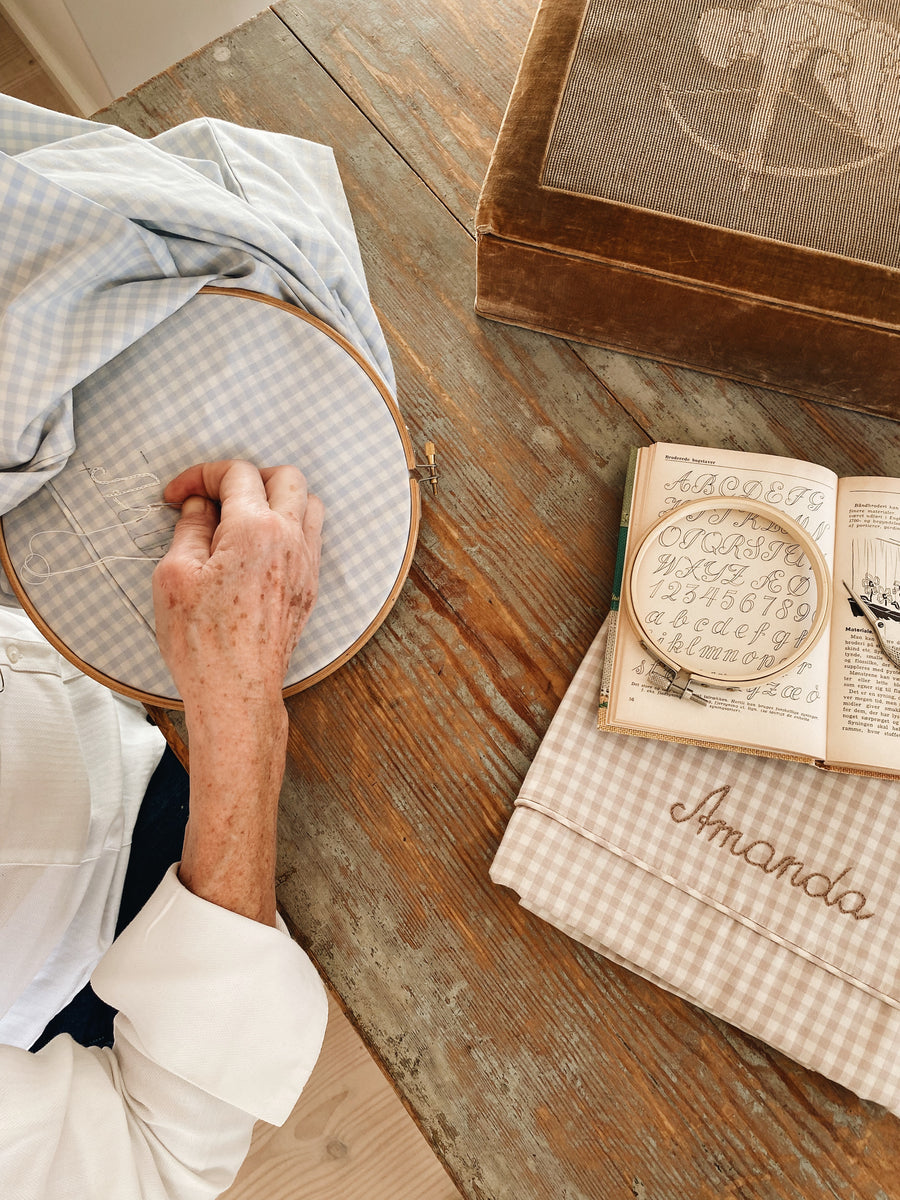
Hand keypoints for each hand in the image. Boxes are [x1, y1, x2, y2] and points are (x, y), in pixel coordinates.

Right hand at [153, 460, 323, 715]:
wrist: (236, 691)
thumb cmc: (204, 643)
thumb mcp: (174, 576)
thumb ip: (189, 529)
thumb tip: (199, 508)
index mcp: (256, 531)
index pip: (237, 474)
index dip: (201, 475)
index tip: (180, 495)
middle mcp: (291, 542)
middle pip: (286, 477)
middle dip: (248, 476)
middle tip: (216, 496)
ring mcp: (306, 566)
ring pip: (309, 505)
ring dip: (276, 499)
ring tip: (241, 518)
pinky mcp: (309, 588)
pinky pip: (310, 539)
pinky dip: (288, 529)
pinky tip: (258, 548)